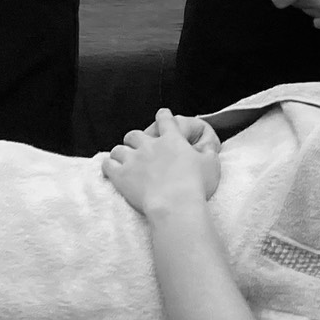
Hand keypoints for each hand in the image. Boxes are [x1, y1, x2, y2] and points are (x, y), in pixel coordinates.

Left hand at [99, 109, 221, 216]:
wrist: (175, 204)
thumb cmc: (196, 185)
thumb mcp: (212, 164)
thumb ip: (209, 152)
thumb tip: (209, 147)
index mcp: (172, 140)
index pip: (164, 119)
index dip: (163, 116)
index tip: (162, 115)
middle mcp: (150, 145)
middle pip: (135, 134)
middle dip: (135, 139)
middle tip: (138, 147)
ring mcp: (133, 159)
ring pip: (118, 149)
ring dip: (120, 153)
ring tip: (123, 160)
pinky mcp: (120, 175)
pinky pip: (107, 164)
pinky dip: (108, 165)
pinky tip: (110, 170)